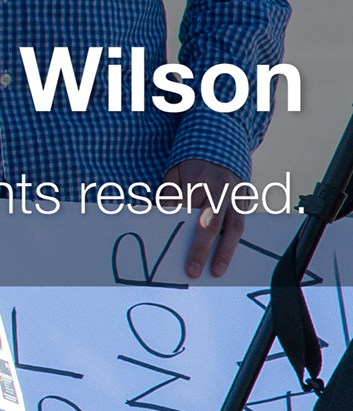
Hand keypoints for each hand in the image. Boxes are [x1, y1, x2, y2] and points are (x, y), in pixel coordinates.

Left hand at [159, 155, 251, 280]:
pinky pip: (243, 223)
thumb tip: (162, 216)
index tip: (171, 249)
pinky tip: (229, 258)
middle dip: (202, 250)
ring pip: (234, 227)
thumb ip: (169, 194)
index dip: (179, 230)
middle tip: (193, 271)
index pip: (187, 211)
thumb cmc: (192, 161)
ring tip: (218, 271)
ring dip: (226, 252)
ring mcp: (239, 195)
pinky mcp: (248, 199)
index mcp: (200, 182)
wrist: (223, 140)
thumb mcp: (174, 172)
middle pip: (212, 224)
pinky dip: (236, 241)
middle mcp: (222, 190)